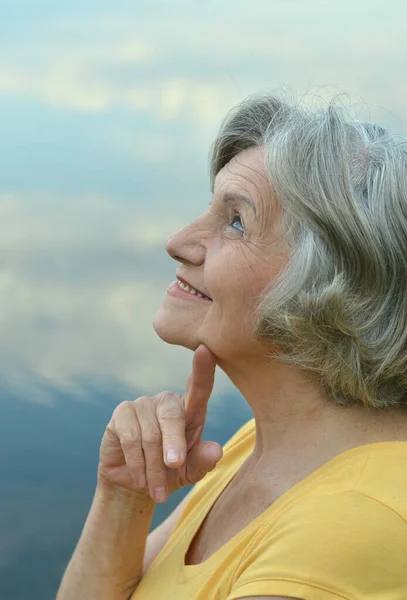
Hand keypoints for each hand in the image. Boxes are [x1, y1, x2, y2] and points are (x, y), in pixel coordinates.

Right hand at [98, 344, 222, 502]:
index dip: (202, 369)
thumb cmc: (170, 472)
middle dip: (174, 447)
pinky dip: (137, 463)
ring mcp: (143, 404)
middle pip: (173, 417)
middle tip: (175, 468)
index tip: (205, 350)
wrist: (136, 485)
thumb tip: (216, 451)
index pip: (199, 387)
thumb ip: (203, 462)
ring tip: (157, 489)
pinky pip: (130, 437)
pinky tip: (139, 478)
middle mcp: (167, 402)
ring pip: (150, 435)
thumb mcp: (190, 472)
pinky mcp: (122, 413)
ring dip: (153, 467)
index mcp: (191, 411)